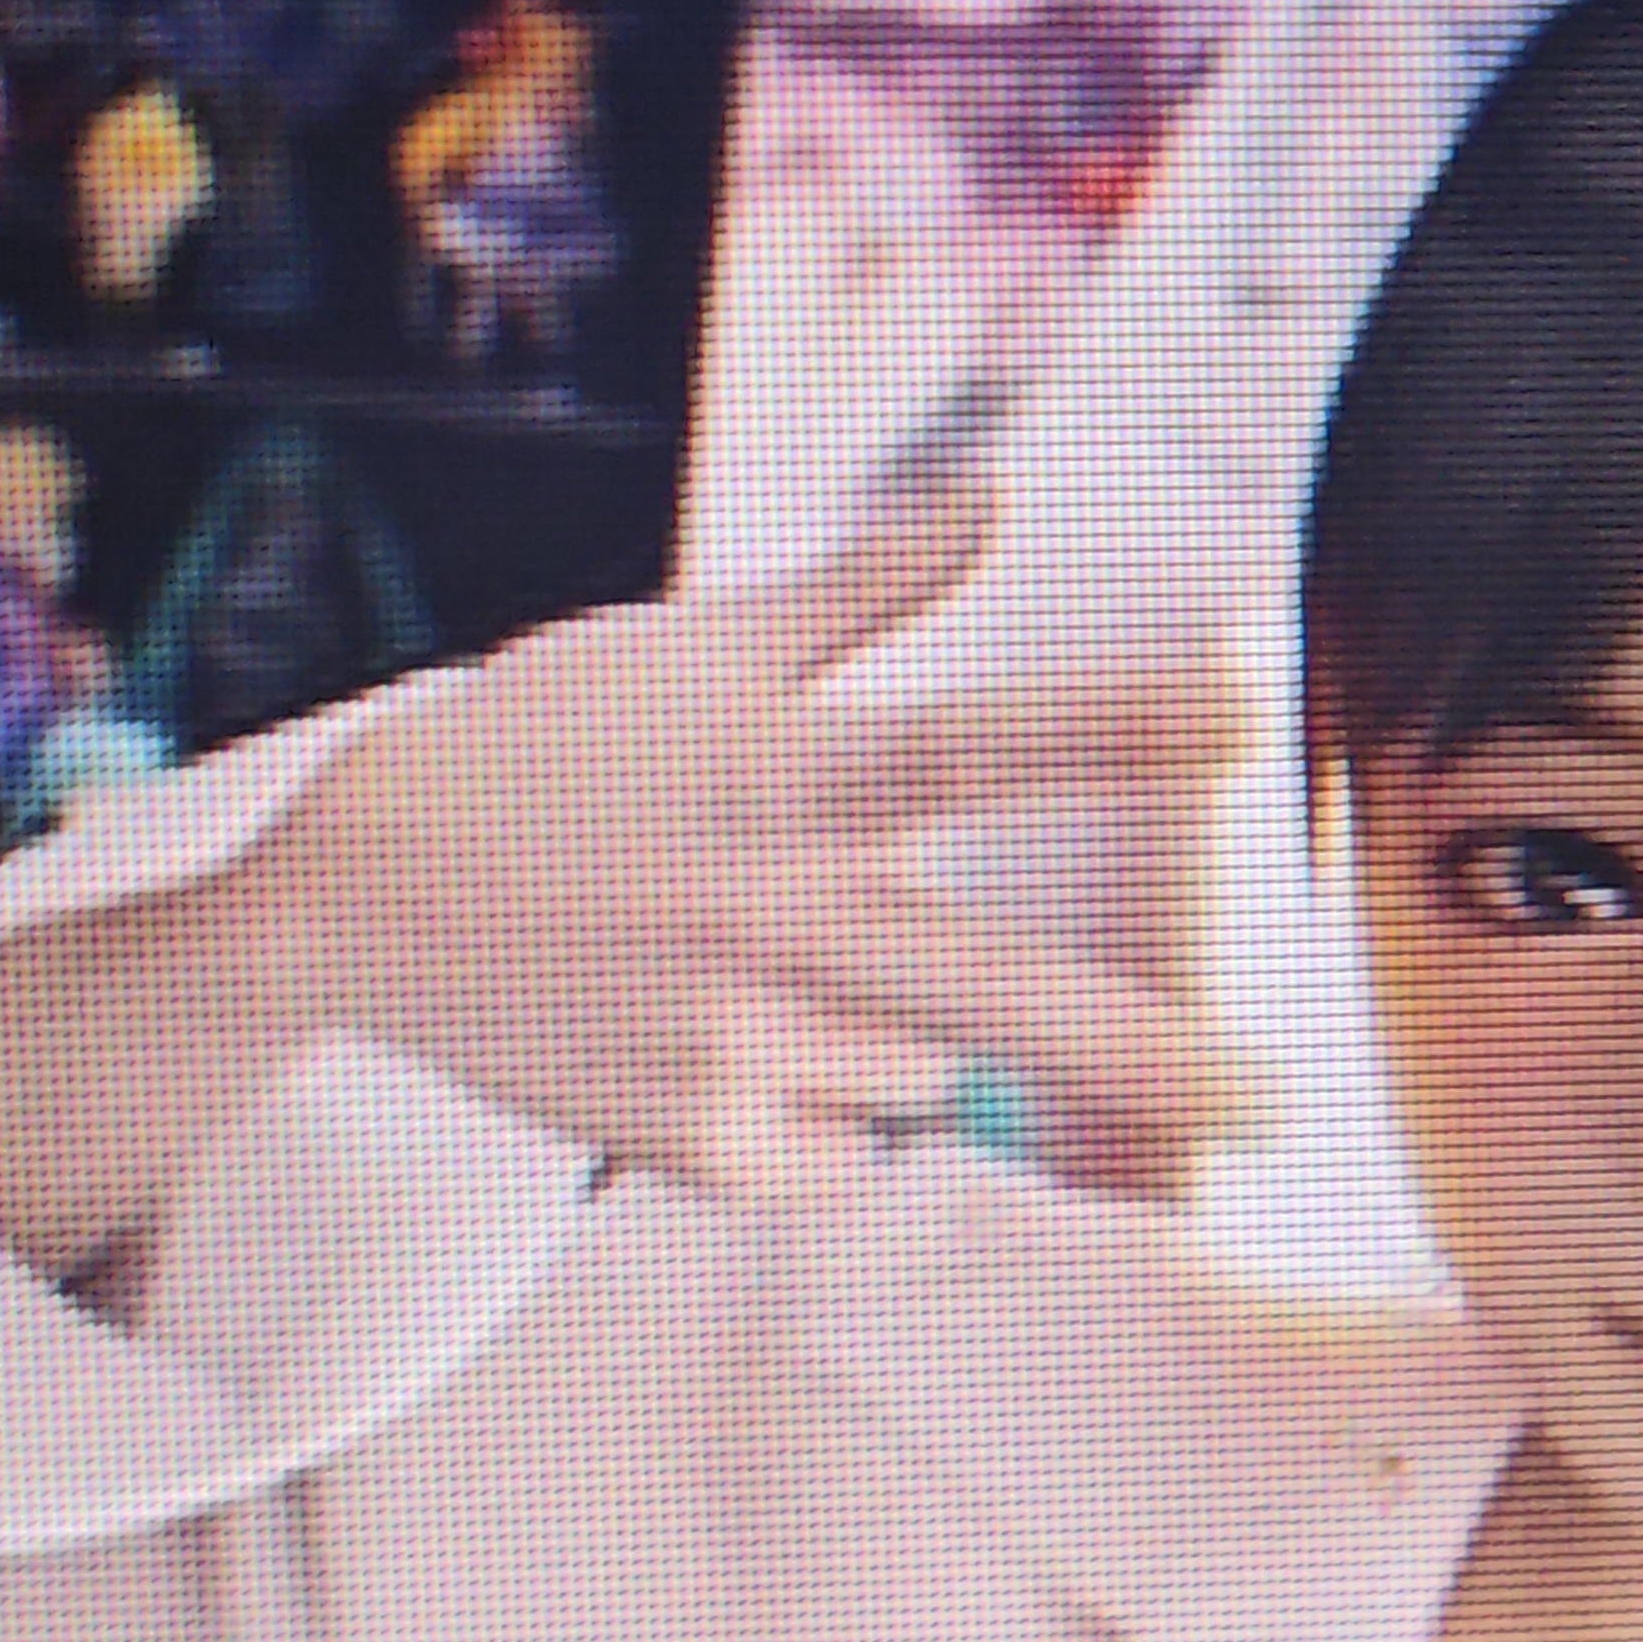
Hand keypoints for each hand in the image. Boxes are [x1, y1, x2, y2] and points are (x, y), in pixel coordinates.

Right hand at [273, 479, 1254, 1201]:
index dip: (1109, 724)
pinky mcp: (692, 1149)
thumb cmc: (541, 750)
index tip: (1243, 710)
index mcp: (777, 773)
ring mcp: (725, 1045)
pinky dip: (819, 1112)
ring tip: (754, 959)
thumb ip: (861, 592)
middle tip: (1289, 1116)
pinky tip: (714, 1037)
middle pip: (987, 991)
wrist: (353, 904)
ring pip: (922, 1068)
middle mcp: (762, 916)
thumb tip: (996, 491)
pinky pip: (841, 1150)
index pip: (969, 742)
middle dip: (1149, 1056)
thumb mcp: (686, 650)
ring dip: (896, 1028)